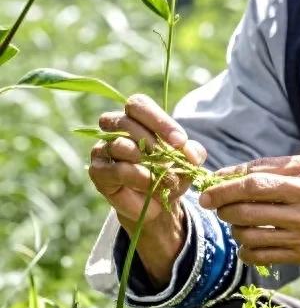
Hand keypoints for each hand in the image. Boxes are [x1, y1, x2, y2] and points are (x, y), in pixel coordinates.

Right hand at [89, 93, 205, 226]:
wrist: (158, 203)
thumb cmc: (171, 172)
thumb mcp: (188, 161)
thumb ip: (192, 152)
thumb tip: (190, 152)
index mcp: (135, 117)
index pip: (138, 104)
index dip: (159, 120)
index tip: (180, 141)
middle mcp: (114, 129)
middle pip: (125, 122)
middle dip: (153, 141)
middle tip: (170, 159)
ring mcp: (103, 149)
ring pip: (120, 146)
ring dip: (148, 163)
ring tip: (167, 178)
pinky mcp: (98, 172)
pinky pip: (116, 170)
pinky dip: (138, 178)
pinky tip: (151, 185)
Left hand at [199, 153, 299, 265]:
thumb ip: (279, 165)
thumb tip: (240, 170)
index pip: (253, 183)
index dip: (225, 186)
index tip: (208, 188)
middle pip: (246, 210)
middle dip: (222, 207)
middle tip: (215, 204)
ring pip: (250, 235)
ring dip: (233, 228)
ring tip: (235, 221)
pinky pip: (263, 257)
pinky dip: (246, 250)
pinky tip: (247, 242)